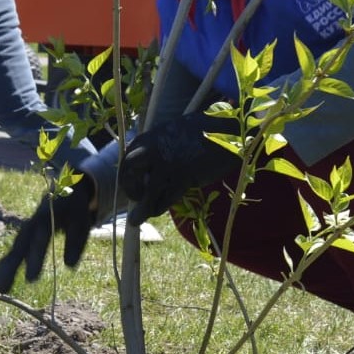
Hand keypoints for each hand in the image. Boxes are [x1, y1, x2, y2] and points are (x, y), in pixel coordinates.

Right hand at [0, 175, 98, 293]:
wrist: (64, 188)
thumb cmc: (75, 208)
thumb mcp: (81, 222)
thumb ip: (76, 242)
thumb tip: (68, 266)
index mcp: (46, 219)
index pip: (39, 241)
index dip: (34, 259)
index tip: (30, 280)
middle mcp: (31, 226)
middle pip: (18, 248)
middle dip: (9, 269)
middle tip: (0, 289)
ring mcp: (25, 232)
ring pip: (12, 252)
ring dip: (1, 271)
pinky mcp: (23, 239)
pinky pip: (12, 255)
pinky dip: (2, 268)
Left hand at [120, 110, 238, 222]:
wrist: (226, 132)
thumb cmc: (202, 133)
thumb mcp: (172, 134)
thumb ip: (158, 148)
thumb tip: (147, 169)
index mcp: (149, 137)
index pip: (128, 158)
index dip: (127, 174)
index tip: (132, 184)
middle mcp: (154, 149)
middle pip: (129, 171)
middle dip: (129, 187)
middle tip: (136, 198)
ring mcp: (167, 163)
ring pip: (147, 191)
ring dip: (141, 208)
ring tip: (136, 221)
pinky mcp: (183, 176)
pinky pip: (165, 198)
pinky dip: (159, 207)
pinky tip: (158, 210)